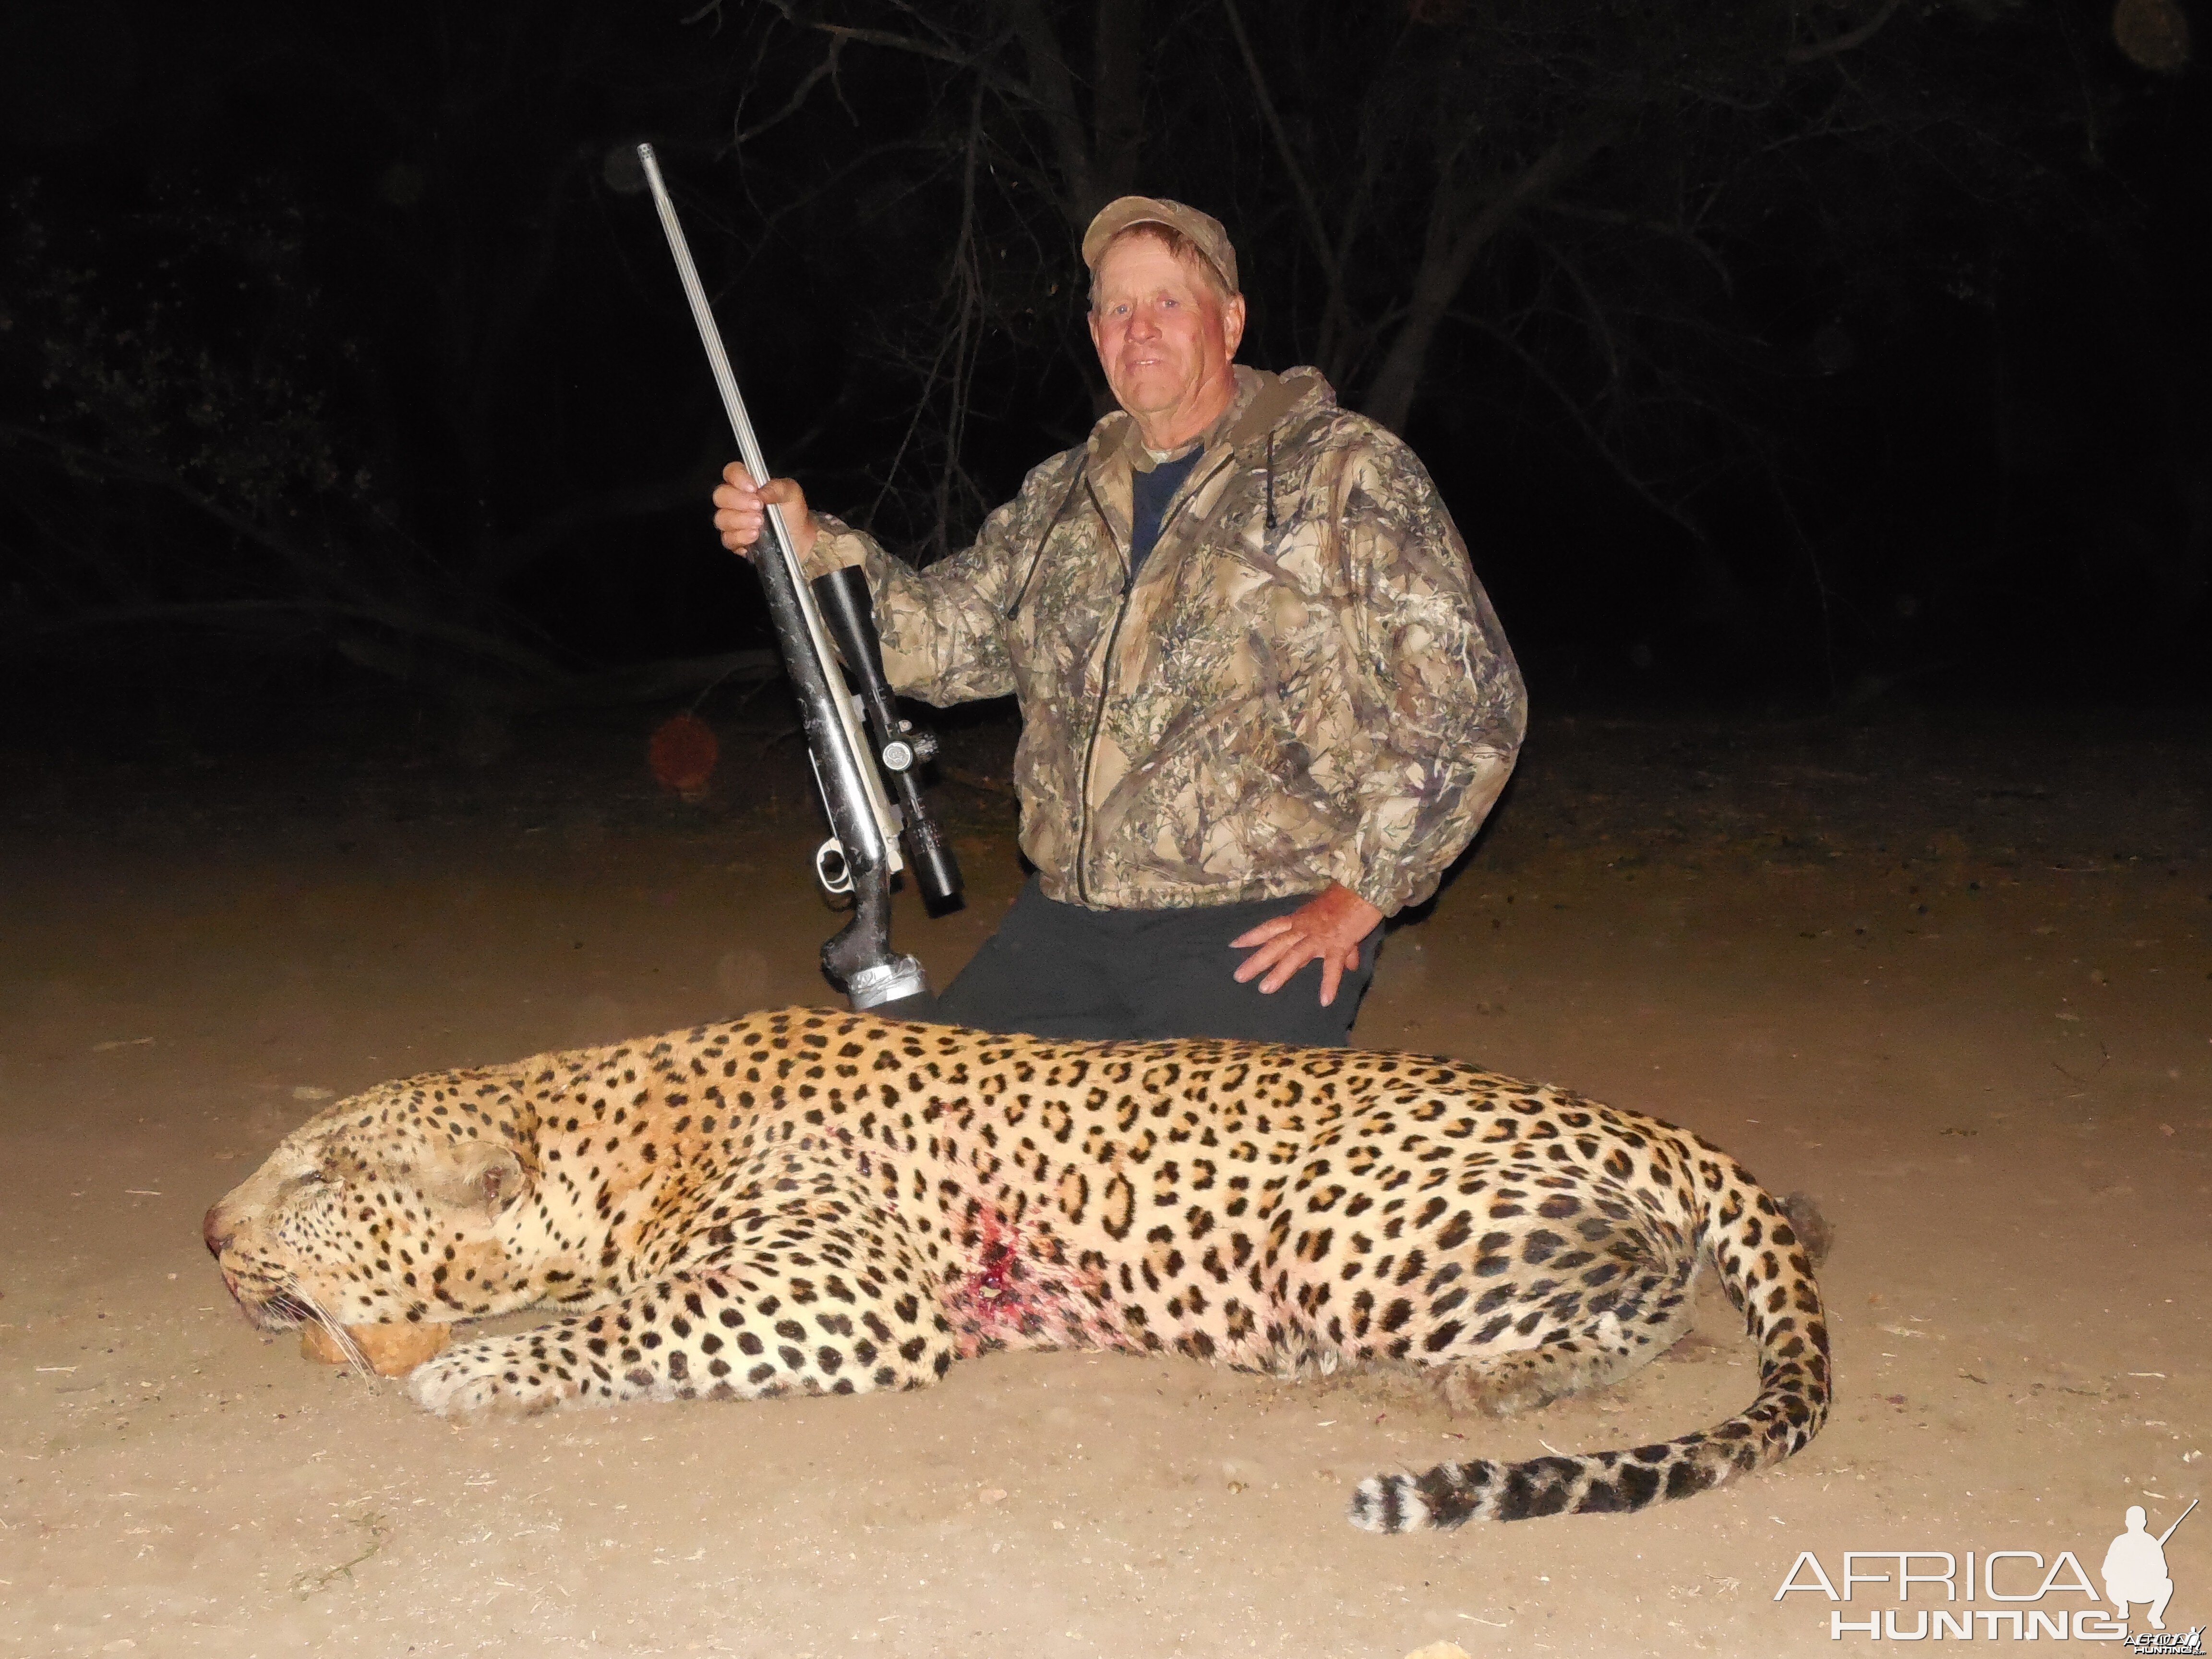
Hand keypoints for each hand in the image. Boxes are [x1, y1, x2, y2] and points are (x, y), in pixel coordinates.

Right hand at [712, 462, 817, 562]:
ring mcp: (732, 521)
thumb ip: (778, 487)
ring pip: (721, 518)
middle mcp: (735, 501)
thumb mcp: (791, 493)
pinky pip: (728, 539)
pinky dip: (741, 537)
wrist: (799, 537)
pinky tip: (754, 536)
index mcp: (746, 484)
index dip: (737, 477)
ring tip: (759, 523)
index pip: (731, 472)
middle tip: (758, 506)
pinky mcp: (735, 541)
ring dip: (740, 520)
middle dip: (739, 501)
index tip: (753, 488)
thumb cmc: (792, 511)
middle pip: (720, 495)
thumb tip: (761, 492)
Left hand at [1230, 882, 1383, 1006]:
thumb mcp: (1335, 918)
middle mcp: (1304, 928)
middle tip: (1238, 976)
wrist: (1364, 888)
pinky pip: (1332, 967)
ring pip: (1294, 956)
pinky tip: (1325, 1000)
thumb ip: (1340, 945)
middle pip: (1275, 944)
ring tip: (1264, 989)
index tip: (1234, 945)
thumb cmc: (1348, 900)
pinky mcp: (1338, 944)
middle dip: (1256, 961)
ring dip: (1279, 973)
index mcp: (1300, 919)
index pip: (1271, 927)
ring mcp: (1319, 937)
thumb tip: (1351, 966)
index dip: (1253, 936)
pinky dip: (1329, 984)